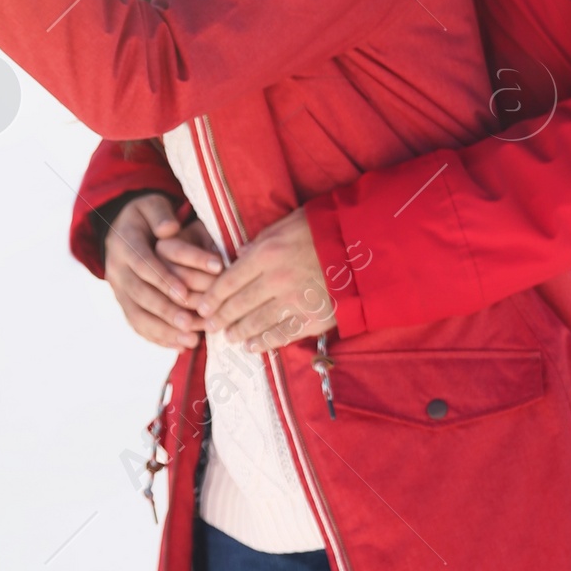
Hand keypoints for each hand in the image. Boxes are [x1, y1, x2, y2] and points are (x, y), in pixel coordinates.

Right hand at [104, 193, 221, 349]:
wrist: (121, 228)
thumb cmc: (145, 216)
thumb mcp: (150, 204)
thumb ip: (160, 213)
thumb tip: (169, 228)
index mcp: (125, 243)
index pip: (143, 264)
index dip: (162, 279)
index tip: (185, 292)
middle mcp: (118, 269)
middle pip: (140, 294)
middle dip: (165, 310)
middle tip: (189, 323)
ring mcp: (119, 289)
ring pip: (137, 314)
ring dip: (163, 330)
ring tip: (190, 340)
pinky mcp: (124, 303)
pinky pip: (137, 324)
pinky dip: (157, 337)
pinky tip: (180, 346)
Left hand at [195, 208, 331, 351]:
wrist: (368, 248)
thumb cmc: (326, 230)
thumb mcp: (289, 223)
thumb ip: (261, 241)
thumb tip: (239, 255)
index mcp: (267, 253)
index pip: (229, 280)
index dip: (213, 297)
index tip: (203, 306)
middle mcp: (276, 280)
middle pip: (239, 305)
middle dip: (221, 318)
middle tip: (209, 326)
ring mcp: (294, 302)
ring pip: (257, 323)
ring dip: (239, 332)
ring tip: (229, 337)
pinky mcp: (312, 319)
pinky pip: (282, 335)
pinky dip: (264, 342)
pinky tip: (253, 346)